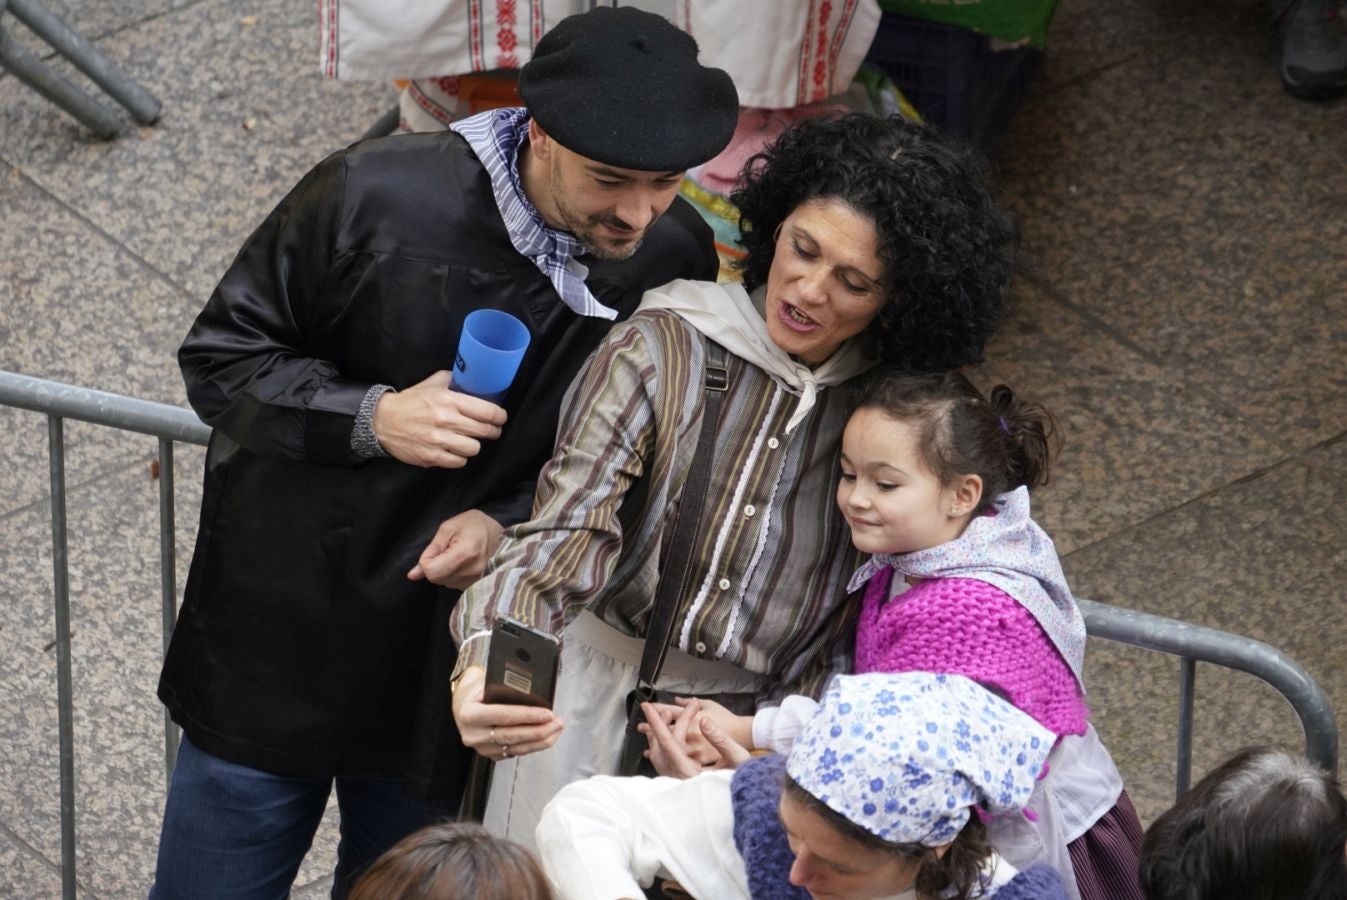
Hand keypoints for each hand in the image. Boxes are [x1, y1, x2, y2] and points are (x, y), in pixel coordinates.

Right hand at [373, 371, 506, 467]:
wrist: (383, 421)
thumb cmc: (410, 401)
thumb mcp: (432, 383)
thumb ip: (454, 381)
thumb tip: (476, 380)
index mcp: (449, 400)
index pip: (488, 411)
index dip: (500, 416)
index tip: (501, 418)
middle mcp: (446, 420)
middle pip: (485, 431)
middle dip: (492, 431)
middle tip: (490, 430)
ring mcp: (439, 440)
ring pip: (474, 448)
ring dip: (473, 444)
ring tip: (468, 439)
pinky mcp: (432, 457)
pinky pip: (459, 461)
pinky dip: (459, 457)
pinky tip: (454, 449)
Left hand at [409, 509, 503, 587]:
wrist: (504, 535)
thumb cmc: (477, 525)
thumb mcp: (450, 527)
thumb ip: (432, 549)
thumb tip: (414, 574)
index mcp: (465, 553)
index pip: (432, 572)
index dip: (426, 561)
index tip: (436, 549)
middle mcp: (472, 571)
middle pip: (437, 578)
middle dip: (436, 564)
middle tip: (450, 549)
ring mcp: (476, 581)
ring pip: (445, 582)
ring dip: (445, 570)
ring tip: (460, 555)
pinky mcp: (477, 586)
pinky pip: (454, 584)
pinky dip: (453, 574)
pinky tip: (464, 563)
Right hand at [451, 667, 563, 760]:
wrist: (462, 702)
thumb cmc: (477, 689)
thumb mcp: (487, 681)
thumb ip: (506, 688)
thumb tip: (535, 692)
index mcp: (470, 714)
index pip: (503, 716)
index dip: (528, 716)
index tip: (548, 714)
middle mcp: (472, 734)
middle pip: (511, 735)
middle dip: (539, 730)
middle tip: (557, 723)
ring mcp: (480, 747)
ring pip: (515, 748)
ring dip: (539, 741)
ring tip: (556, 730)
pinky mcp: (488, 754)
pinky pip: (514, 753)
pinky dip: (532, 746)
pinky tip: (544, 738)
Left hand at [639, 699, 750, 777]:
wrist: (750, 802)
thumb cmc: (746, 782)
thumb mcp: (737, 757)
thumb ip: (720, 739)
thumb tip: (704, 721)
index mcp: (691, 774)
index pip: (669, 744)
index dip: (657, 724)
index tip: (648, 709)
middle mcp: (682, 780)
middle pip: (662, 748)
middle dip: (662, 725)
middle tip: (667, 709)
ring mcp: (680, 782)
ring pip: (660, 756)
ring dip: (662, 735)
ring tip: (669, 720)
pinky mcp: (683, 782)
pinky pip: (665, 762)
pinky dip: (665, 745)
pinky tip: (671, 736)